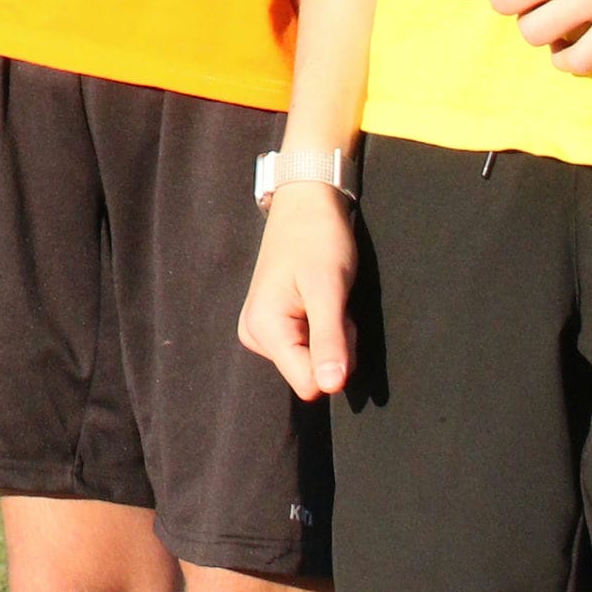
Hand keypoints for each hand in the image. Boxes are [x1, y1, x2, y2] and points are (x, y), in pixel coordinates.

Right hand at [239, 179, 355, 397]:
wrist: (306, 203)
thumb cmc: (318, 239)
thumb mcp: (329, 289)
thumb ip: (330, 340)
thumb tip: (331, 388)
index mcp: (263, 330)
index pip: (309, 384)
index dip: (335, 359)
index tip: (336, 319)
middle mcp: (255, 335)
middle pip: (311, 373)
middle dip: (334, 346)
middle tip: (334, 304)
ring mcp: (263, 331)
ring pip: (313, 361)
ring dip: (332, 336)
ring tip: (328, 298)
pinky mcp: (273, 324)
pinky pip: (308, 347)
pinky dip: (324, 328)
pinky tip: (321, 300)